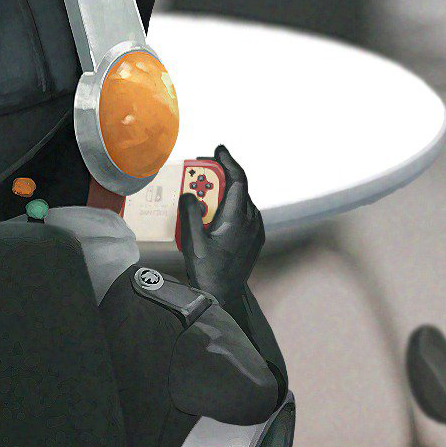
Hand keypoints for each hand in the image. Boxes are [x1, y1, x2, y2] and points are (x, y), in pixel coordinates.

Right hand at [180, 144, 263, 311]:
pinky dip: (232, 206)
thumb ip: (190, 213)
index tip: (218, 150)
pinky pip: (245, 214)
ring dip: (225, 193)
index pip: (238, 180)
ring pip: (242, 202)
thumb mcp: (193, 241)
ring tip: (204, 195)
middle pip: (238, 189)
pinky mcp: (255, 239)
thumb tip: (189, 193)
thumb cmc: (207, 270)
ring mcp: (256, 230)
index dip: (228, 162)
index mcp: (237, 219)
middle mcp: (251, 221)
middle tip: (201, 173)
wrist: (223, 296)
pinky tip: (216, 213)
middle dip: (220, 178)